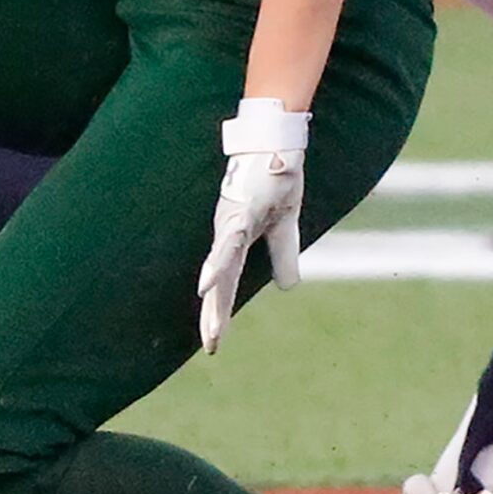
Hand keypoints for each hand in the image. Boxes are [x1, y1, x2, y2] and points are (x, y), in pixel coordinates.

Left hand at [195, 101, 309, 352]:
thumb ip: (284, 254)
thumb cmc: (276, 179)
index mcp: (237, 241)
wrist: (277, 147)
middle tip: (212, 346)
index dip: (221, 312)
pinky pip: (226, 246)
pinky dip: (216, 267)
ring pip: (220, 272)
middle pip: (219, 285)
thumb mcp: (287, 225)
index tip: (215, 341)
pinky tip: (205, 284)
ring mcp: (230, 227)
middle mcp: (227, 236)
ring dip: (215, 301)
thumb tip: (287, 287)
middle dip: (215, 317)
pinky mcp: (238, 216)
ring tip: (210, 329)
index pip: (228, 284)